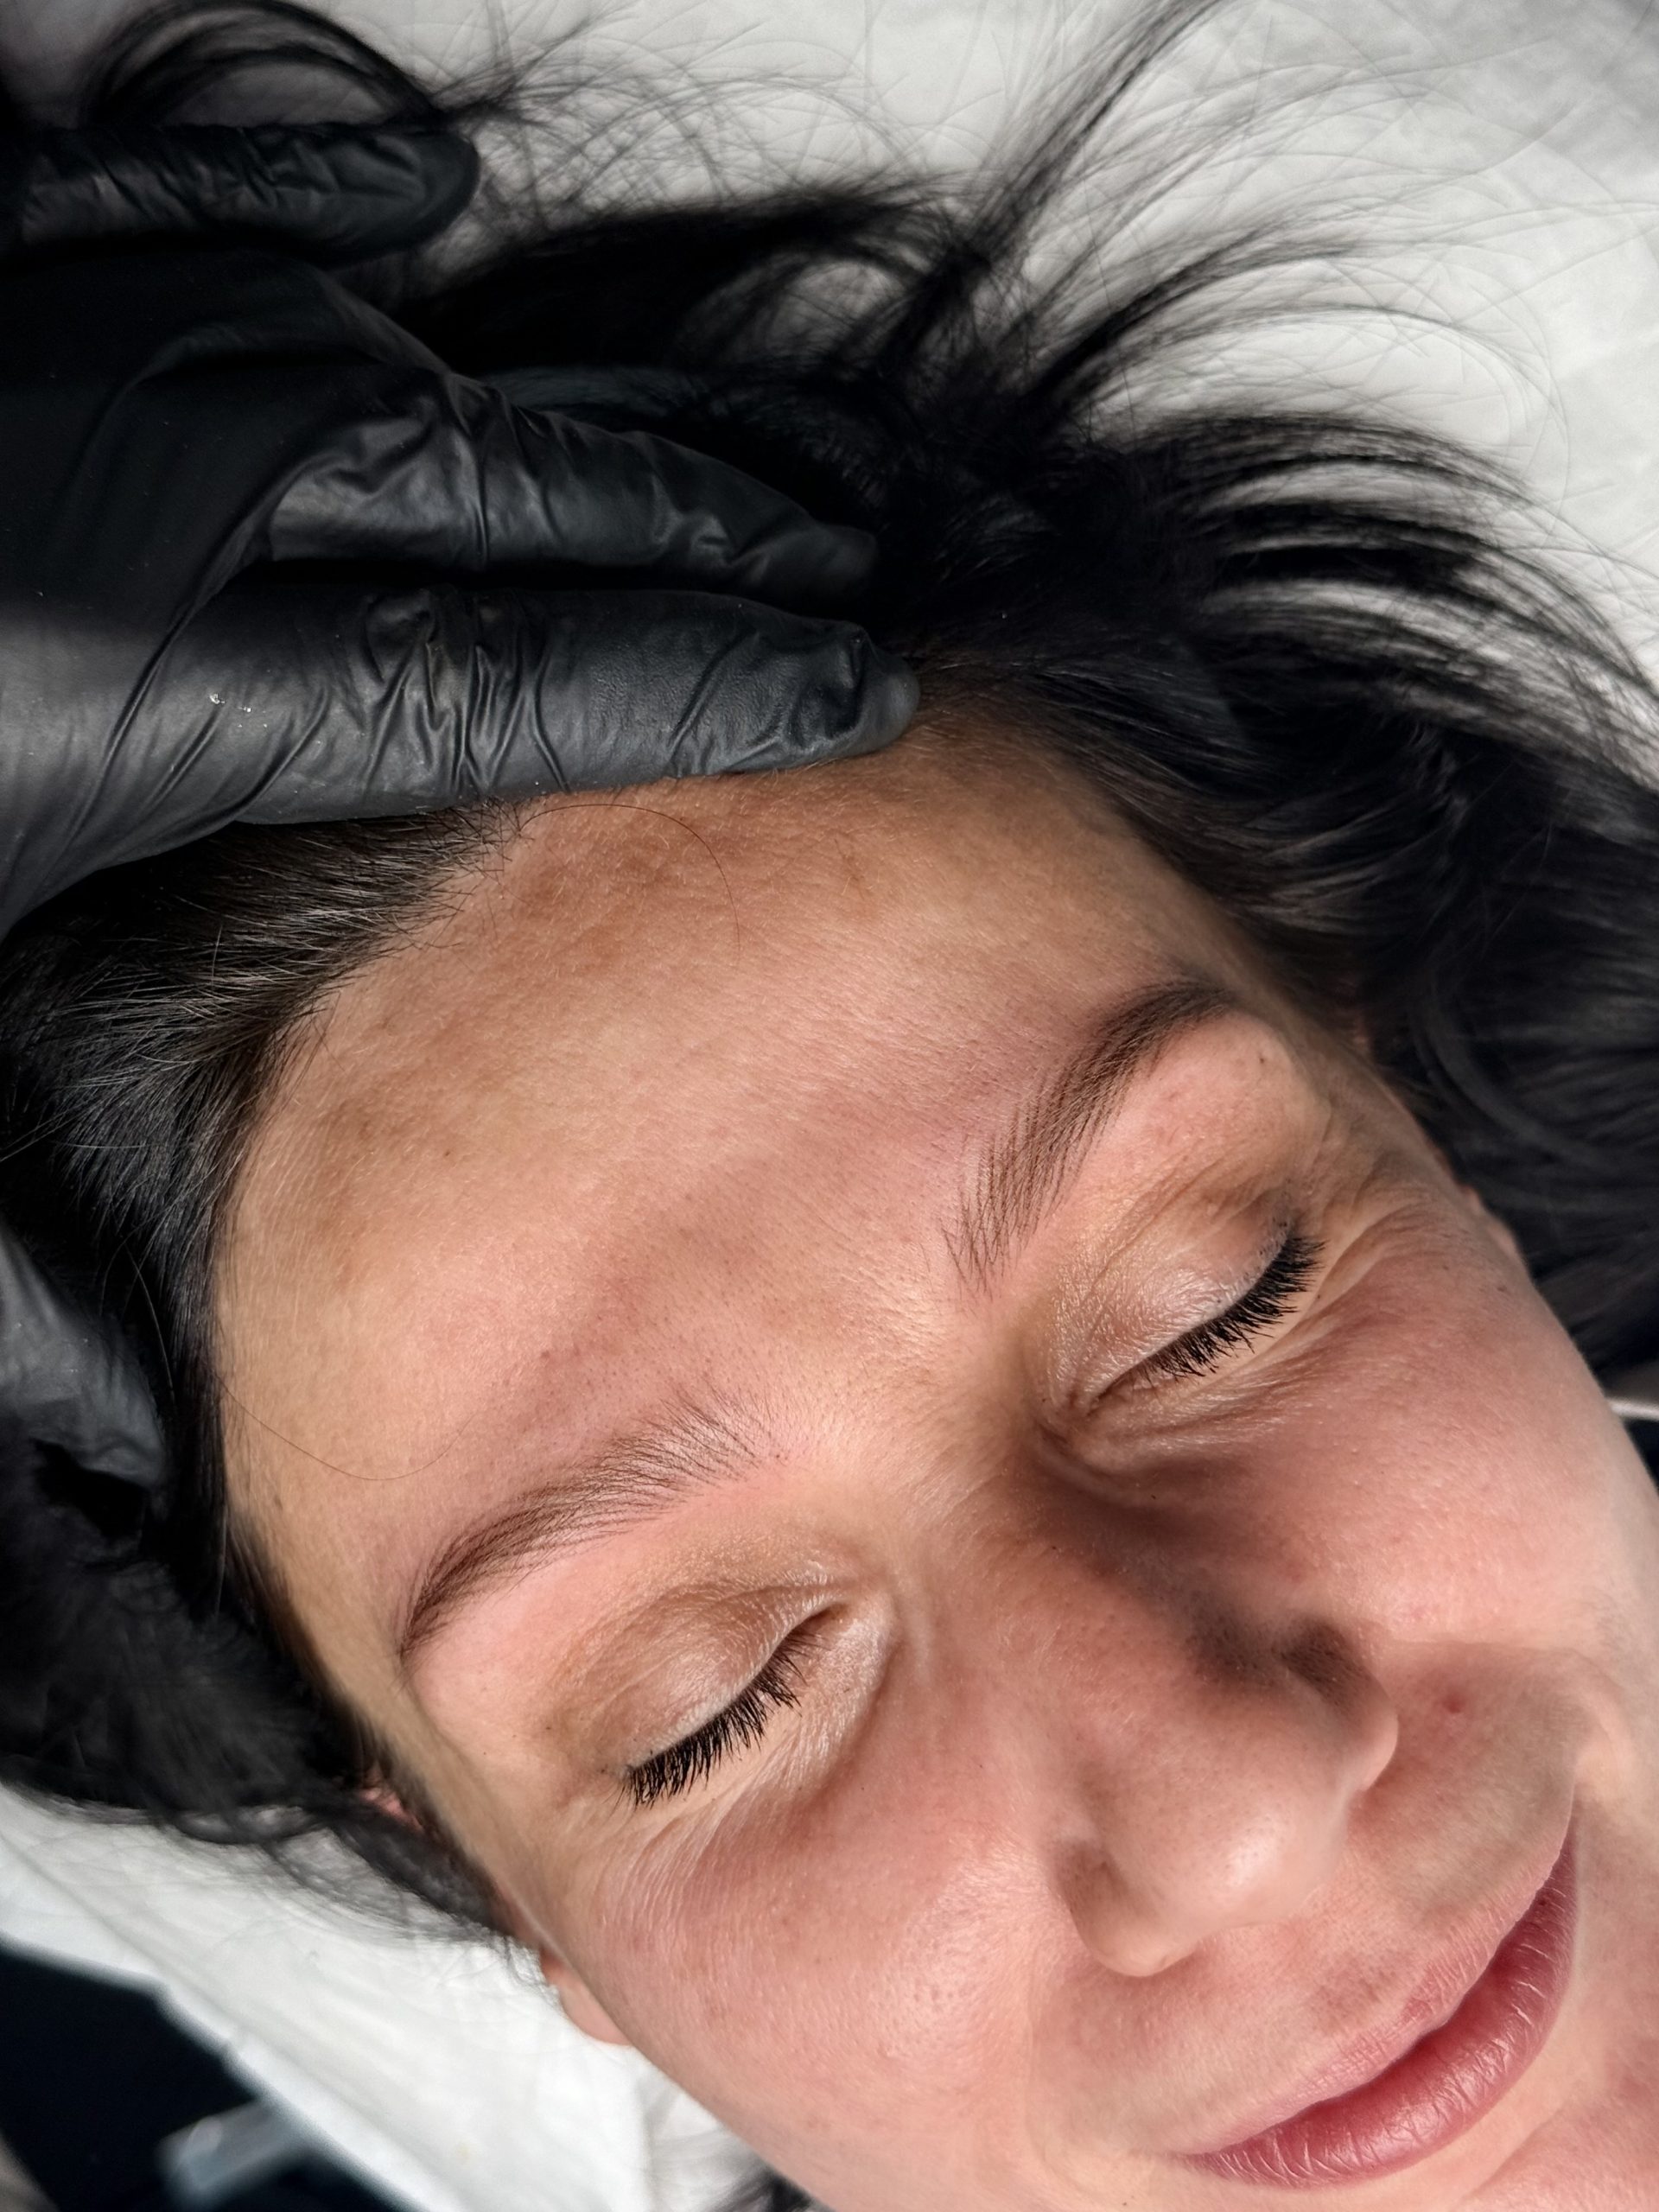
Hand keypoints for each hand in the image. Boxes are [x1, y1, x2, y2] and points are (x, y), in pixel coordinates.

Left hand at [0, 120, 916, 1482]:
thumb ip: (5, 1266)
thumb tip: (142, 1433)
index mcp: (111, 692)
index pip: (488, 679)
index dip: (701, 682)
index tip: (854, 681)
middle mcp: (111, 483)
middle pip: (484, 491)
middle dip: (695, 533)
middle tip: (836, 564)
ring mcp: (33, 336)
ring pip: (357, 339)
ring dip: (547, 395)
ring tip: (699, 446)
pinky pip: (160, 159)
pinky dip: (291, 155)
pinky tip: (393, 176)